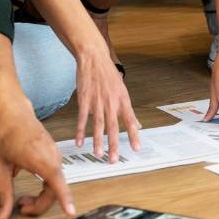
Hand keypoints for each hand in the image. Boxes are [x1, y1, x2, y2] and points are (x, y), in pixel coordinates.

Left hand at [0, 99, 75, 218]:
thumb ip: (3, 193)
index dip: (65, 199)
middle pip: (55, 190)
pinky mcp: (55, 154)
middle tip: (21, 207)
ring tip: (22, 199)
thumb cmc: (5, 134)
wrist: (13, 111)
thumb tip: (2, 216)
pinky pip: (55, 176)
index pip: (56, 183)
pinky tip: (28, 182)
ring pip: (55, 184)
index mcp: (40, 159)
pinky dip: (45, 186)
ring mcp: (56, 154)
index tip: (71, 212)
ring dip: (41, 196)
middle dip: (39, 204)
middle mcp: (53, 156)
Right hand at [74, 40, 139, 162]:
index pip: (130, 120)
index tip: (137, 148)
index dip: (134, 135)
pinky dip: (80, 131)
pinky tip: (80, 142)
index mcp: (122, 100)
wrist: (93, 58)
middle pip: (113, 126)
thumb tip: (138, 125)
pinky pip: (82, 118)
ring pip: (98, 125)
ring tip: (98, 154)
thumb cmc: (108, 74)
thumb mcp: (122, 90)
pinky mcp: (84, 100)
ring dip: (98, 141)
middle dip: (114, 144)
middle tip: (114, 159)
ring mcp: (97, 101)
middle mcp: (111, 102)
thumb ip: (129, 110)